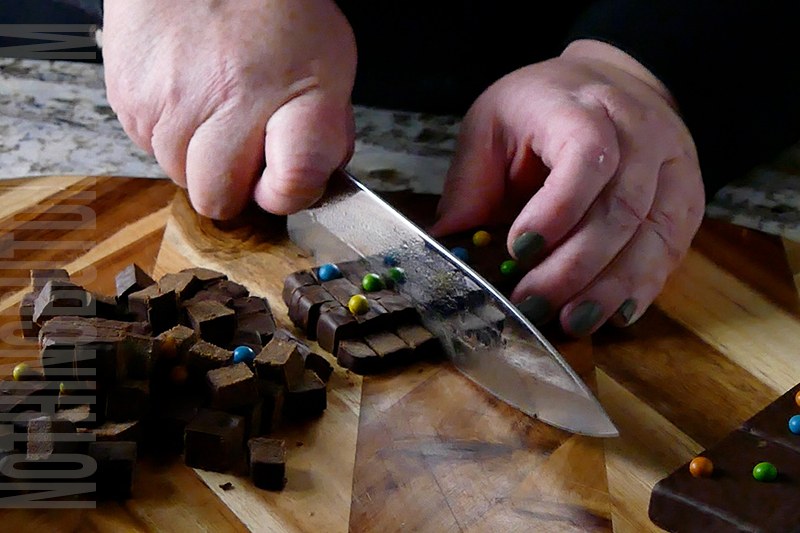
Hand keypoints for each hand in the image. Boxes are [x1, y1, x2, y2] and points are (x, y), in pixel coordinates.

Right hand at [103, 0, 355, 217]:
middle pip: (217, 198)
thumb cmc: (273, 10)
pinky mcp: (128, 96)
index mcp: (288, 95)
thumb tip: (307, 185)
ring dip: (197, 157)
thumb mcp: (329, 67)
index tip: (284, 179)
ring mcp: (168, 101)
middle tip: (244, 146)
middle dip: (234, 184)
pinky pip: (147, 145)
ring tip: (215, 107)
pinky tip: (188, 93)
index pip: (288, 187)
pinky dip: (169, 131)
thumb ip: (325, 134)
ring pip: (178, 175)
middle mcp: (224, 102)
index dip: (288, 195)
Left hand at [432, 40, 704, 335]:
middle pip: (620, 208)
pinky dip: (642, 286)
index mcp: (582, 105)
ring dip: (611, 288)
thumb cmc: (539, 110)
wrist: (611, 82)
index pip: (586, 156)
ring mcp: (672, 163)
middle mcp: (639, 130)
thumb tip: (444, 246)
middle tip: (532, 304)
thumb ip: (469, 184)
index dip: (556, 210)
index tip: (517, 250)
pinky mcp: (687, 195)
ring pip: (653, 235)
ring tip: (571, 322)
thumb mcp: (489, 126)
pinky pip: (672, 248)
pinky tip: (614, 313)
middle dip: (574, 268)